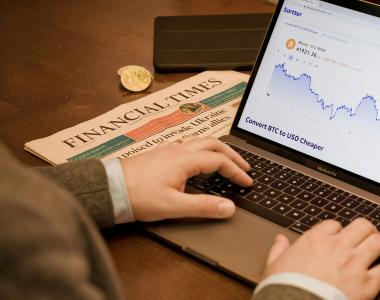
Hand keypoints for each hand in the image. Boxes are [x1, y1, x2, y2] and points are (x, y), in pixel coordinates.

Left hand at [120, 137, 251, 220]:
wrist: (107, 189)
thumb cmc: (136, 197)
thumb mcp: (173, 206)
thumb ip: (203, 207)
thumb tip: (229, 208)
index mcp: (185, 160)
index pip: (220, 161)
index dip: (237, 171)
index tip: (247, 182)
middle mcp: (178, 150)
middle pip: (214, 143)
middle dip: (232, 154)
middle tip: (244, 167)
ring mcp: (167, 150)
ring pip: (200, 141)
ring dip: (218, 149)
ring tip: (226, 160)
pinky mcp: (158, 154)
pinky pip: (187, 145)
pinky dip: (202, 150)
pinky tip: (197, 160)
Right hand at [263, 218, 379, 299]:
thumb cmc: (283, 290)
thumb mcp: (273, 267)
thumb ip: (278, 251)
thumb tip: (279, 241)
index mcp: (315, 241)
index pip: (333, 225)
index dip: (339, 230)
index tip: (340, 236)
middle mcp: (338, 248)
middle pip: (362, 226)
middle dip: (368, 230)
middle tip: (371, 235)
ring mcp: (354, 264)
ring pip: (378, 242)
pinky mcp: (366, 285)